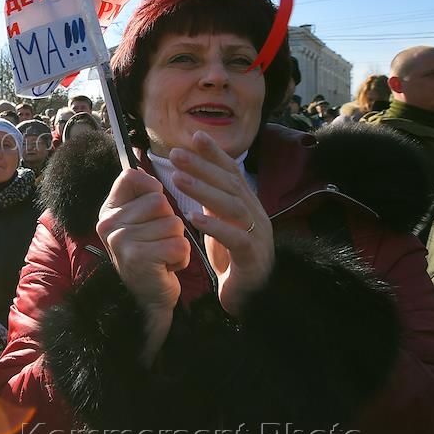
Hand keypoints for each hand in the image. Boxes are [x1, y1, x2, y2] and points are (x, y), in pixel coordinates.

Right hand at [97, 169, 189, 363]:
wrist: (147, 298)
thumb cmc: (150, 254)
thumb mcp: (139, 221)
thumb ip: (141, 194)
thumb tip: (137, 151)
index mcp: (108, 209)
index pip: (132, 177)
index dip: (152, 189)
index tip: (153, 211)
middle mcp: (108, 223)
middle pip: (160, 201)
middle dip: (170, 222)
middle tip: (157, 242)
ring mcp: (120, 240)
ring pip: (173, 224)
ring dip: (177, 242)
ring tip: (162, 255)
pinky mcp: (138, 258)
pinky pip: (178, 244)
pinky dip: (181, 258)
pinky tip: (166, 267)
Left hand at [168, 131, 273, 318]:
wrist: (254, 297)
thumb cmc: (234, 258)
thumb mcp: (221, 223)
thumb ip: (212, 201)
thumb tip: (193, 174)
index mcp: (247, 205)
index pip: (232, 173)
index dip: (215, 154)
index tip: (195, 136)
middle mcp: (255, 214)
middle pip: (229, 184)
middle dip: (202, 166)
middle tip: (176, 154)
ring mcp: (257, 234)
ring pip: (232, 206)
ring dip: (204, 191)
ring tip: (178, 179)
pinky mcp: (252, 257)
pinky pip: (235, 238)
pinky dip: (215, 227)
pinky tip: (194, 219)